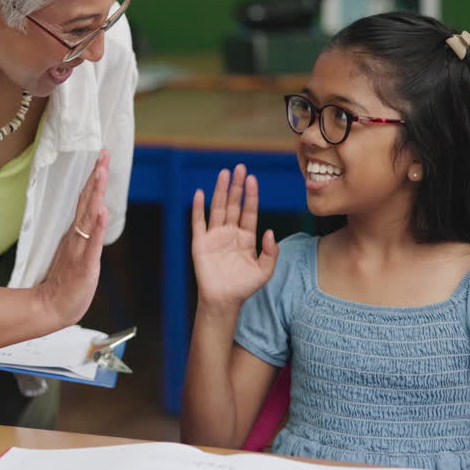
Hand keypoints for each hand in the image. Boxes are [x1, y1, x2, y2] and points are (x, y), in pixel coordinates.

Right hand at [34, 150, 109, 326]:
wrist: (51, 308)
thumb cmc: (65, 283)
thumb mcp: (78, 253)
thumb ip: (84, 233)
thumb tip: (96, 212)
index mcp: (75, 233)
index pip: (85, 201)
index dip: (94, 179)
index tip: (101, 158)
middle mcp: (76, 236)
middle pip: (87, 201)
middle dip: (96, 177)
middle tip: (104, 154)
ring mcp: (79, 249)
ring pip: (88, 216)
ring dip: (96, 194)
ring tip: (102, 172)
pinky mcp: (84, 265)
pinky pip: (92, 243)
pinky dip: (97, 226)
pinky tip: (102, 211)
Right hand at [191, 165, 278, 311]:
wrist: (223, 300)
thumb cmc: (244, 287)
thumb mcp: (264, 271)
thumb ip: (270, 252)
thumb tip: (269, 231)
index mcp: (246, 238)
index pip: (249, 211)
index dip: (251, 196)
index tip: (252, 179)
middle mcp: (230, 233)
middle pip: (233, 204)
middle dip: (236, 186)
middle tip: (239, 168)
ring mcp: (214, 236)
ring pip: (217, 208)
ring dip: (220, 191)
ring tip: (224, 173)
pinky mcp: (200, 243)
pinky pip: (198, 222)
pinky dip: (198, 208)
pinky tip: (200, 193)